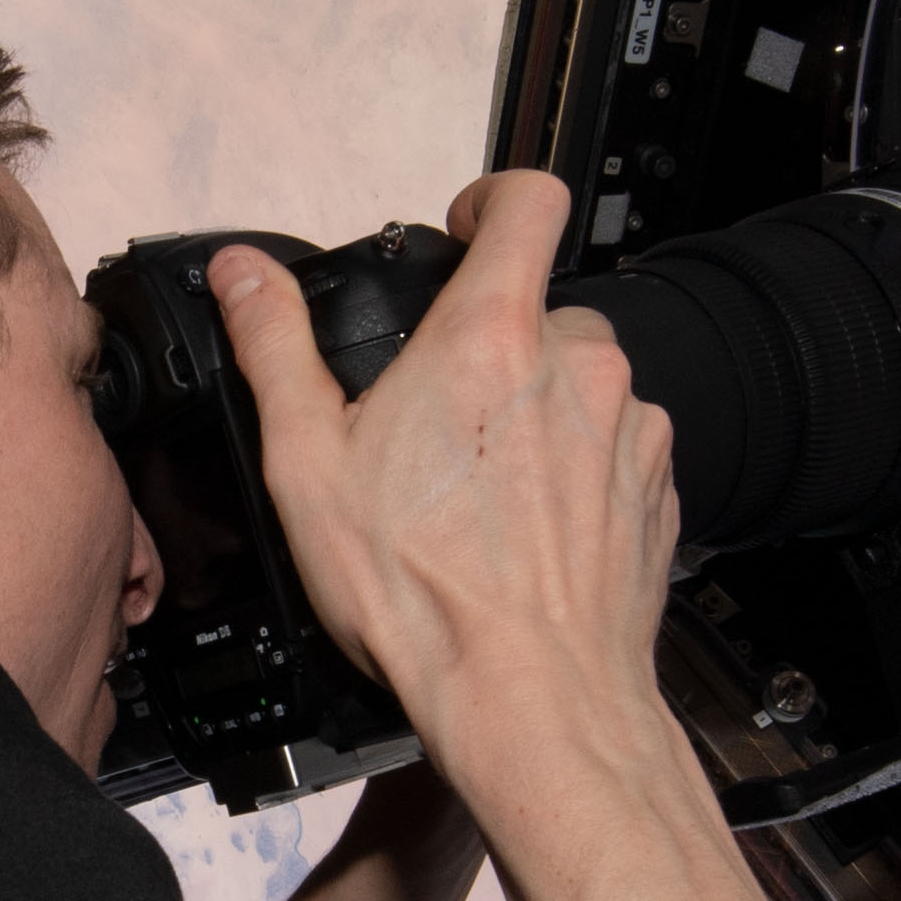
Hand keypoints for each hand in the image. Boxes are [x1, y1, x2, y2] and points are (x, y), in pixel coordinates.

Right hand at [210, 174, 679, 802]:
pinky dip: (575, 475)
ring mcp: (630, 430)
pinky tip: (526, 534)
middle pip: (543, 310)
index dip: (493, 199)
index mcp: (493, 336)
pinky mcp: (657, 491)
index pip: (528, 199)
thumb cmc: (426, 597)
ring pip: (582, 386)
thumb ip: (276, 348)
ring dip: (537, 416)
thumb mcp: (307, 464)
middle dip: (494, 348)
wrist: (533, 701)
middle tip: (439, 421)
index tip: (464, 228)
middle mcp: (579, 368)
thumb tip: (243, 276)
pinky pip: (615, 452)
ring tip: (480, 495)